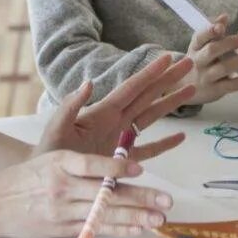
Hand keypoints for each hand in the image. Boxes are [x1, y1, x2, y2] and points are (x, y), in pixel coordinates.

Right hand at [0, 149, 172, 237]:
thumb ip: (81, 160)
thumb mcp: (49, 157)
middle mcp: (62, 187)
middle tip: (166, 200)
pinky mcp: (62, 229)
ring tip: (159, 218)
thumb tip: (119, 161)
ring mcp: (63, 211)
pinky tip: (138, 229)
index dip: (116, 167)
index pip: (91, 164)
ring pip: (105, 214)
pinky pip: (95, 230)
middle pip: (106, 193)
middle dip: (140, 197)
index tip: (140, 167)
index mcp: (59, 163)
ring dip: (136, 217)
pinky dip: (118, 229)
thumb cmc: (24, 177)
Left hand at [37, 54, 195, 161]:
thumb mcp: (57, 127)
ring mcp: (121, 140)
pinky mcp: (123, 161)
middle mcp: (116, 121)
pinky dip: (165, 144)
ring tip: (191, 90)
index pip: (132, 88)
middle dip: (168, 79)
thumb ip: (71, 106)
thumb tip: (89, 83)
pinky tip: (180, 136)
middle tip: (189, 63)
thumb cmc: (49, 152)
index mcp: (103, 112)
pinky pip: (149, 150)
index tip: (167, 57)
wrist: (46, 180)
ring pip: (152, 117)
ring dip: (171, 103)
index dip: (150, 73)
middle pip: (148, 96)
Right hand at [184, 13, 237, 104]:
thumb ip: (213, 30)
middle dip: (227, 44)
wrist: (185, 88)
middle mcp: (198, 61)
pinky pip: (231, 85)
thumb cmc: (200, 60)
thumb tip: (224, 16)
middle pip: (211, 50)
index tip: (221, 27)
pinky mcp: (214, 90)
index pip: (200, 37)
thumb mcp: (202, 45)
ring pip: (223, 68)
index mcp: (196, 47)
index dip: (210, 31)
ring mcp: (206, 77)